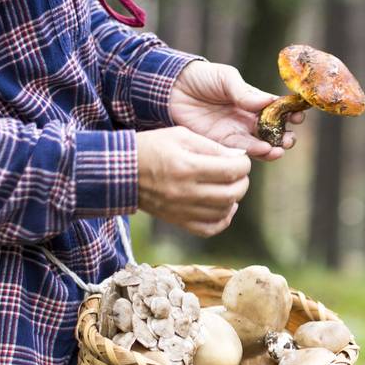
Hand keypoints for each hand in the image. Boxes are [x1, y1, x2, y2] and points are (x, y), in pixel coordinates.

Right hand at [135, 126, 251, 236]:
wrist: (121, 171)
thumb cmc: (151, 147)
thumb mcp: (180, 136)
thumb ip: (211, 146)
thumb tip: (238, 156)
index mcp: (187, 166)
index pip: (231, 170)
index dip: (243, 165)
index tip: (241, 160)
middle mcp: (186, 192)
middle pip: (231, 194)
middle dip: (242, 182)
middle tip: (238, 173)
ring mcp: (182, 210)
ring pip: (224, 212)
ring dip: (233, 199)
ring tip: (229, 187)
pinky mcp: (178, 221)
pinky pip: (209, 229)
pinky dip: (222, 220)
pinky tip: (224, 207)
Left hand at [168, 60, 304, 160]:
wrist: (171, 88)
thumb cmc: (200, 77)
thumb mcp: (225, 78)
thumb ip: (245, 92)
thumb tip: (269, 101)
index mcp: (252, 100)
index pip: (277, 110)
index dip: (290, 113)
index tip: (299, 115)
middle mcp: (247, 119)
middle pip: (273, 132)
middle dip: (285, 136)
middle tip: (289, 138)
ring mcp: (235, 132)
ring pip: (261, 145)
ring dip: (273, 148)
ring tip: (279, 149)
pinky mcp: (221, 144)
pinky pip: (242, 151)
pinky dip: (255, 153)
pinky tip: (264, 151)